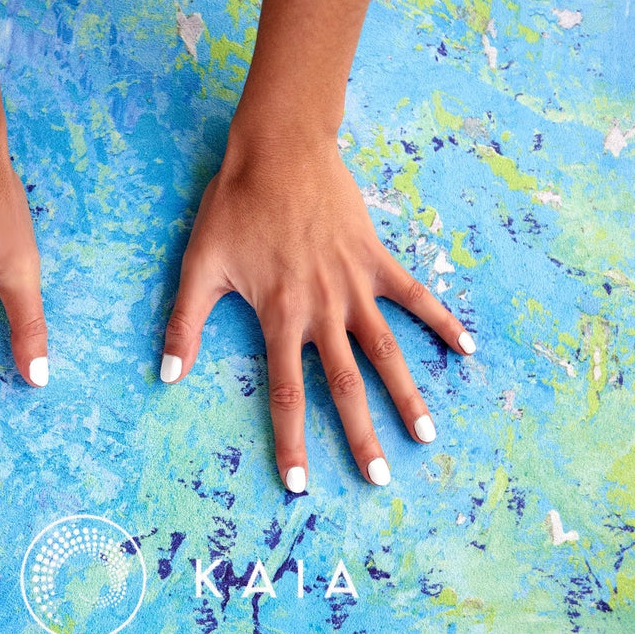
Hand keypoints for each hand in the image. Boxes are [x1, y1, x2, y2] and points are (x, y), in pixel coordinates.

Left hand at [160, 138, 474, 492]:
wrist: (277, 150)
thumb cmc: (233, 206)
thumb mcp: (199, 266)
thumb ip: (185, 324)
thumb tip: (168, 376)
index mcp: (279, 318)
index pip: (288, 394)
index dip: (292, 441)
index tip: (299, 483)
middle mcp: (322, 310)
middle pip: (345, 386)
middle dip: (362, 437)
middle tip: (379, 479)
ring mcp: (355, 285)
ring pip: (387, 351)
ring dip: (407, 394)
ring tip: (427, 434)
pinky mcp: (376, 259)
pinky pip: (415, 295)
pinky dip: (441, 320)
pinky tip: (467, 349)